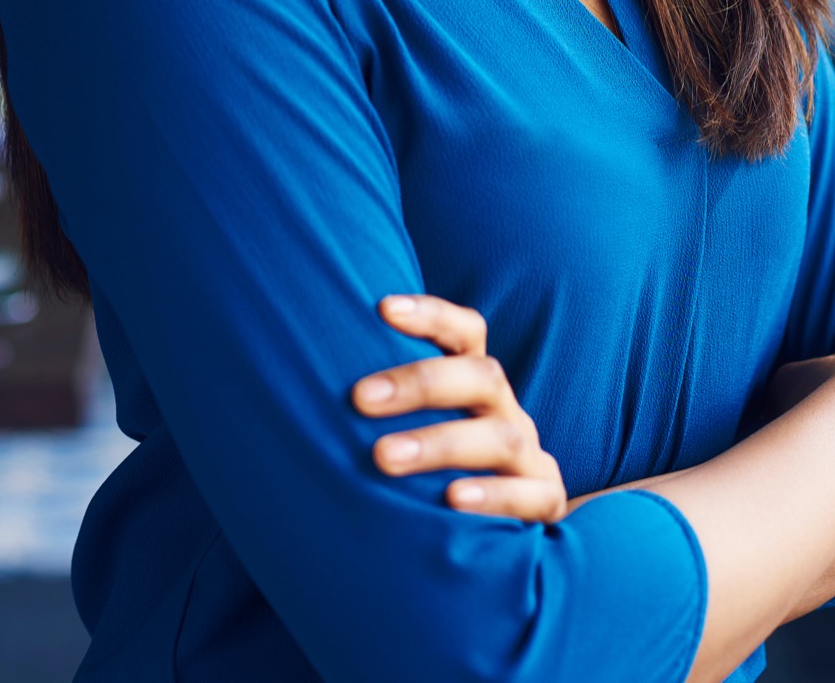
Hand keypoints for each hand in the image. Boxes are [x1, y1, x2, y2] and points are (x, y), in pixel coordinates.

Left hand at [351, 293, 566, 522]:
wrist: (501, 525)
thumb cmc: (431, 467)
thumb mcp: (412, 427)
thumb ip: (378, 404)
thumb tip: (289, 376)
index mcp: (474, 383)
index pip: (465, 332)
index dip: (431, 315)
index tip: (382, 308)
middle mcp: (504, 410)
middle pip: (481, 376)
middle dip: (421, 383)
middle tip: (359, 399)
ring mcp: (529, 455)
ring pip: (500, 436)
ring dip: (440, 442)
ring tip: (384, 457)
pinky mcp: (545, 501)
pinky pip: (532, 495)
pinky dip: (493, 495)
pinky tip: (450, 501)